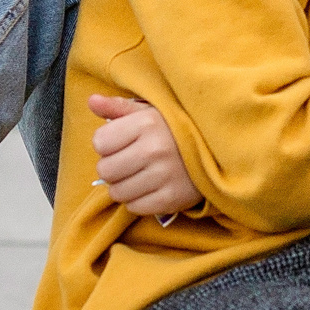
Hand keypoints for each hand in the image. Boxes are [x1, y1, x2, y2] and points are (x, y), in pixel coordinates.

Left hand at [87, 94, 200, 216]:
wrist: (218, 150)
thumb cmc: (176, 129)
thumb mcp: (150, 112)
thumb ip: (118, 107)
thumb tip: (92, 101)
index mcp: (145, 124)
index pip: (100, 143)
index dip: (107, 145)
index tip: (121, 144)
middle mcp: (153, 150)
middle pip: (105, 171)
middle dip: (112, 168)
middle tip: (128, 163)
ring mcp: (164, 176)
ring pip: (117, 192)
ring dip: (123, 186)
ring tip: (138, 176)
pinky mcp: (172, 198)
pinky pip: (135, 207)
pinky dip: (138, 201)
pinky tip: (149, 188)